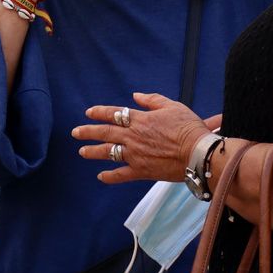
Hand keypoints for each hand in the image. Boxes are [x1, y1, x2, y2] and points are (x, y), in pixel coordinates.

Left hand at [73, 93, 212, 184]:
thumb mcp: (172, 106)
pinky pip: (120, 175)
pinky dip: (109, 176)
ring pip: (108, 152)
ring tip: (82, 151)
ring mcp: (135, 154)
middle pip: (105, 132)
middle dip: (88, 132)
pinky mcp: (141, 171)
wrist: (196, 152)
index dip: (100, 112)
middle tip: (76, 132)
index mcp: (140, 119)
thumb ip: (152, 100)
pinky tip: (101, 177)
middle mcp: (133, 136)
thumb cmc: (187, 128)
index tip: (89, 112)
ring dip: (93, 152)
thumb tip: (135, 96)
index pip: (114, 114)